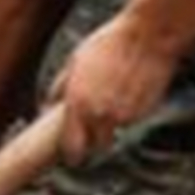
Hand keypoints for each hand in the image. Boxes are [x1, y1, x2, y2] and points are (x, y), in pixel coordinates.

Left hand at [53, 13, 179, 165]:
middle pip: (97, 146)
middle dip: (94, 140)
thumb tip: (48, 105)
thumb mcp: (74, 62)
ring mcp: (125, 116)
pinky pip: (133, 119)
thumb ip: (60, 87)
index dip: (71, 154)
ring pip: (116, 131)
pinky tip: (129, 89)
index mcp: (78, 104)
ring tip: (113, 95)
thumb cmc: (106, 45)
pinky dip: (129, 111)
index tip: (70, 155)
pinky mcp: (145, 112)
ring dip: (112, 123)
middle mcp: (101, 115)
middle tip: (91, 126)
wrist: (146, 38)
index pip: (73, 147)